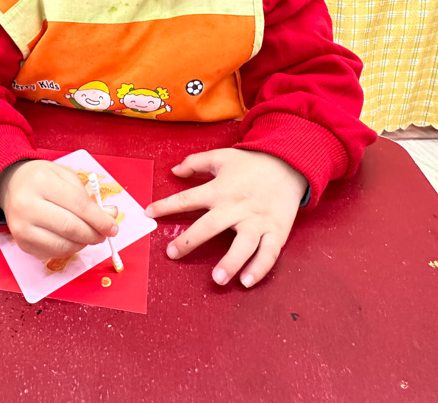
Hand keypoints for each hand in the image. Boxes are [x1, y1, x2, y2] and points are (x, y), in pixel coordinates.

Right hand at [0, 160, 118, 260]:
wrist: (11, 185)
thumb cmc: (41, 179)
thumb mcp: (65, 177)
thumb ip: (88, 197)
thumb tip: (110, 216)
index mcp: (41, 182)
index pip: (78, 206)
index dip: (100, 220)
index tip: (113, 227)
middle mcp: (27, 206)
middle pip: (71, 228)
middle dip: (94, 234)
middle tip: (105, 234)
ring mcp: (22, 227)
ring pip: (63, 245)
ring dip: (83, 243)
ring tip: (88, 234)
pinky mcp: (21, 243)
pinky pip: (53, 253)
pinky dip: (69, 249)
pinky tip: (71, 238)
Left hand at [145, 149, 306, 287]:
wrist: (288, 163)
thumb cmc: (252, 163)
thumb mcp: (221, 156)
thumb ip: (195, 162)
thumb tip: (174, 170)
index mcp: (219, 190)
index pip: (186, 199)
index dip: (165, 206)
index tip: (149, 214)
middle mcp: (236, 207)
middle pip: (210, 226)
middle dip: (189, 241)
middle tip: (172, 253)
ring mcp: (257, 221)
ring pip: (243, 244)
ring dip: (231, 262)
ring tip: (217, 278)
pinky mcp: (276, 231)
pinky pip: (268, 253)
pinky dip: (259, 268)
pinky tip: (247, 281)